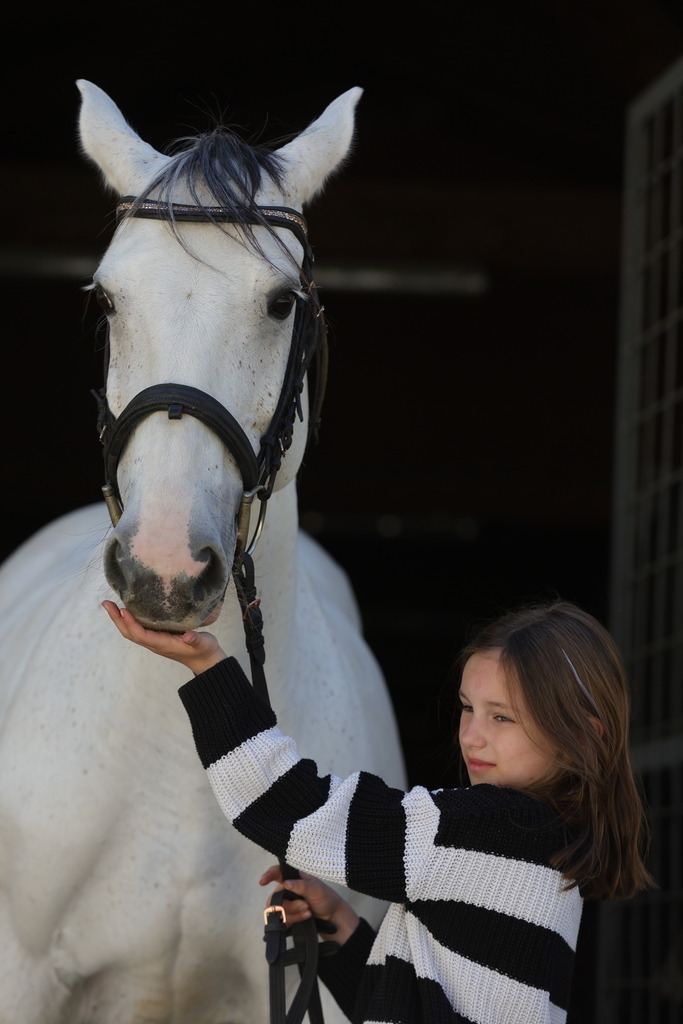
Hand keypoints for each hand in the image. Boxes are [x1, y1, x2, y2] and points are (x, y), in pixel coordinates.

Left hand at [102, 601, 227, 674]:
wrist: (205, 661)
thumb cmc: (204, 651)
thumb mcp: (203, 644)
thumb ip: (196, 640)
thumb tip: (188, 636)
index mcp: (163, 645)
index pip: (141, 635)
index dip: (131, 623)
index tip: (123, 610)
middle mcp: (155, 643)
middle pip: (130, 633)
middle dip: (117, 619)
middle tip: (106, 603)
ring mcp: (155, 640)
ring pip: (132, 631)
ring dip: (119, 619)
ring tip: (110, 604)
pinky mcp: (157, 636)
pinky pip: (138, 628)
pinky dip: (129, 619)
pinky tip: (127, 608)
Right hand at [259, 865, 359, 944]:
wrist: (331, 917)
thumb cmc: (325, 898)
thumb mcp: (316, 889)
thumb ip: (301, 885)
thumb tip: (286, 883)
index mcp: (293, 878)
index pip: (277, 872)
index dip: (268, 875)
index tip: (262, 882)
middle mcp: (287, 890)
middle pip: (275, 897)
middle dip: (289, 904)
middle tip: (305, 905)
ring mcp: (286, 904)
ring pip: (277, 910)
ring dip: (293, 913)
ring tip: (307, 912)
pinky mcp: (287, 917)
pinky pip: (281, 921)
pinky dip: (293, 921)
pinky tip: (305, 918)